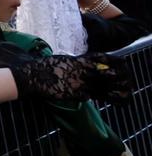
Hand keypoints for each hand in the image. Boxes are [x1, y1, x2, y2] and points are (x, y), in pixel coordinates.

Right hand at [12, 53, 132, 101]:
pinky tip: (85, 96)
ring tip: (113, 94)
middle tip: (121, 80)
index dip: (112, 60)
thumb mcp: (61, 59)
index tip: (123, 61)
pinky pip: (86, 97)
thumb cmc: (42, 66)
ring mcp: (78, 83)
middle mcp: (81, 71)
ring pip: (99, 88)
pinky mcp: (73, 94)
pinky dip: (87, 96)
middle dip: (115, 77)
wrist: (31, 76)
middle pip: (104, 74)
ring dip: (107, 91)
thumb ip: (74, 63)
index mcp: (77, 61)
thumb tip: (81, 65)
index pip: (100, 58)